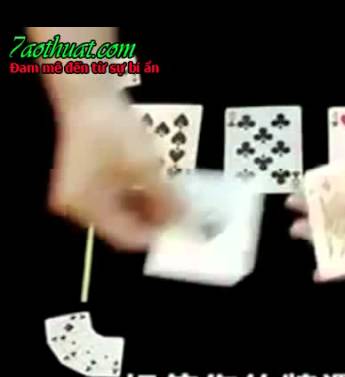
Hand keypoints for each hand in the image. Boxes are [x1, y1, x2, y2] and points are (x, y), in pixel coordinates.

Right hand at [48, 94, 180, 250]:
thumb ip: (167, 198)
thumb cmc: (110, 129)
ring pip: (122, 209)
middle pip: (124, 224)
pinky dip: (138, 193)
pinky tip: (159, 187)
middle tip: (183, 216)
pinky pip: (116, 194)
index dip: (157, 236)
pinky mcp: (88, 175)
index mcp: (85, 207)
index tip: (182, 231)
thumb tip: (186, 219)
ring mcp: (81, 189)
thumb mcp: (145, 167)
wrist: (88, 91)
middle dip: (155, 220)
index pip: (127, 238)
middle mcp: (78, 205)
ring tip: (176, 201)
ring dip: (149, 206)